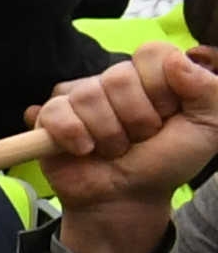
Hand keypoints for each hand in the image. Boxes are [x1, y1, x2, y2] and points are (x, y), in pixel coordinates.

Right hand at [32, 44, 217, 252]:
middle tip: (140, 138)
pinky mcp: (50, 117)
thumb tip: (177, 61)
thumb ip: (209, 89)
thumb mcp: (209, 128)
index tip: (168, 114)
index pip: (152, 53)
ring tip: (114, 149)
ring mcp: (82, 97)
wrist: (130, 198)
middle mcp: (117, 81)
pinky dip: (74, 136)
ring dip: (109, 134)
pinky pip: (57, 112)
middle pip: (119, 76)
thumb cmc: (167, 162)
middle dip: (136, 118)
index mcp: (153, 76)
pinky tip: (84, 150)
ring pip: (89, 95)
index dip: (161, 86)